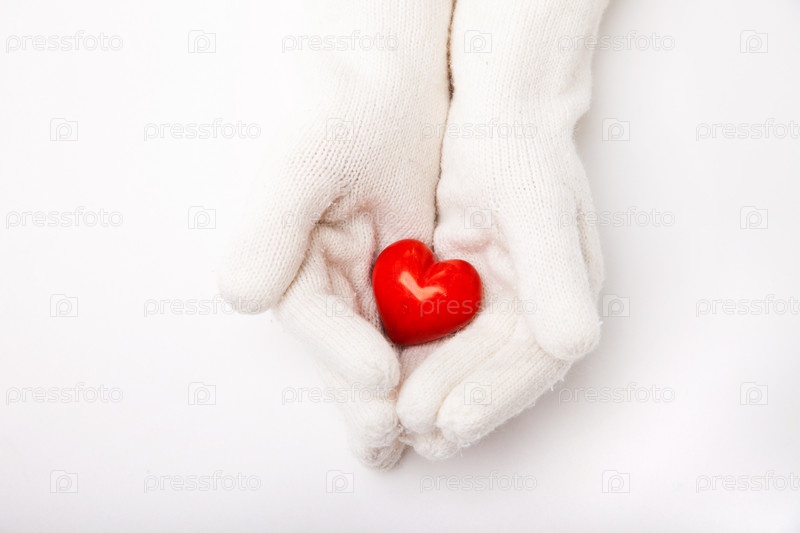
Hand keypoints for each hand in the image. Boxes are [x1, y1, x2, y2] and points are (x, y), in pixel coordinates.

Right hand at [219, 0, 451, 468]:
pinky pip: (416, 324)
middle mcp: (319, 279)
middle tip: (390, 440)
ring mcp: (363, 281)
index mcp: (285, 259)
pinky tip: (447, 385)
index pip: (311, 318)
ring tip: (419, 434)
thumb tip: (243, 294)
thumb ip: (270, 226)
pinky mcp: (402, 276)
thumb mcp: (303, 160)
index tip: (378, 381)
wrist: (390, 89)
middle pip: (344, 347)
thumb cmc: (341, 112)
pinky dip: (431, 354)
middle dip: (365, 396)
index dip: (342, 353)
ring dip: (399, 390)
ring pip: (380, 346)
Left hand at [397, 0, 608, 459]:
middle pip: (499, 371)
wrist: (495, 112)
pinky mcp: (468, 288)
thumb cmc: (517, 149)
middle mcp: (541, 303)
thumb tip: (575, 344)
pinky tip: (389, 378)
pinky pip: (445, 336)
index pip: (535, 361)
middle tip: (412, 433)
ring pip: (470, 361)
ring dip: (436, 392)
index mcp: (568, 291)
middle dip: (457, 403)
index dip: (493, 397)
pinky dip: (420, 359)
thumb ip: (555, 275)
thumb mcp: (535, 206)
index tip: (448, 424)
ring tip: (397, 422)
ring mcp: (503, 298)